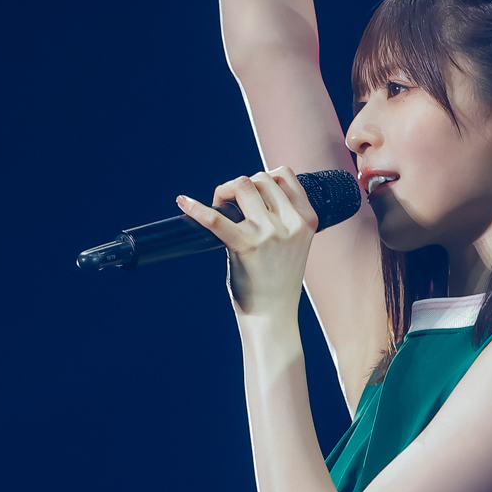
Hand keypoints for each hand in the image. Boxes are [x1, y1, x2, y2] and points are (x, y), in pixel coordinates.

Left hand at [177, 167, 318, 319]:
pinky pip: (216, 219)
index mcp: (307, 220)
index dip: (264, 178)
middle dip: (240, 185)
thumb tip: (246, 189)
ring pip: (242, 185)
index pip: (285, 175)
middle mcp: (291, 223)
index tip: (251, 194)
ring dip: (225, 191)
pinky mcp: (245, 246)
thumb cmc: (278, 280)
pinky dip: (197, 208)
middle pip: (261, 178)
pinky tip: (183, 202)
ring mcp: (269, 234)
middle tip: (229, 204)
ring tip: (217, 207)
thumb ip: (282, 217)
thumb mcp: (294, 243)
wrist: (272, 315)